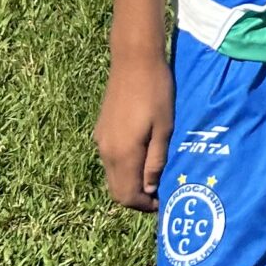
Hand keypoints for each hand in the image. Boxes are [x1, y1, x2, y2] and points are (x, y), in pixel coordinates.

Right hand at [93, 48, 173, 212]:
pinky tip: (141, 157)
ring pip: (112, 175)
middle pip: (116, 189)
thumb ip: (155, 160)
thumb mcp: (164, 127)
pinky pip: (110, 159)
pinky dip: (123, 168)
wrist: (133, 59)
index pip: (126, 195)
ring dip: (129, 183)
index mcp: (122, 154)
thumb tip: (150, 189)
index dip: (143, 205)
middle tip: (158, 195)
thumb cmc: (156, 91)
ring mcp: (101, 140)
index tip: (161, 204)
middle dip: (135, 198)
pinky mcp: (101, 129)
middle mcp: (106, 151)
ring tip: (152, 177)